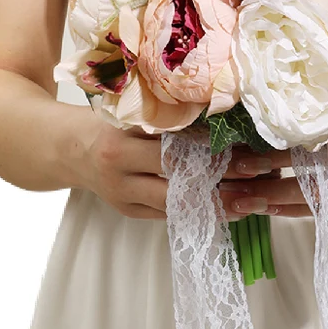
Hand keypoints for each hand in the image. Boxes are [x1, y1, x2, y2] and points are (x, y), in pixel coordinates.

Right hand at [81, 120, 285, 218]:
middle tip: (263, 173)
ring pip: (179, 206)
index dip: (211, 151)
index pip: (175, 150)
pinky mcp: (129, 213)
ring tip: (256, 200)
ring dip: (219, 204)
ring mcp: (124, 199)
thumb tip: (219, 114)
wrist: (64, 150)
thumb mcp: (128, 112)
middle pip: (180, 182)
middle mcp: (121, 175)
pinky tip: (231, 210)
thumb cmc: (103, 121)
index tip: (248, 147)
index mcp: (119, 144)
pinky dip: (200, 212)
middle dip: (224, 179)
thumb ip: (164, 117)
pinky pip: (170, 216)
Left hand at [217, 112, 327, 218]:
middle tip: (232, 176)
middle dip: (267, 178)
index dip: (280, 149)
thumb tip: (278, 111)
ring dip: (272, 201)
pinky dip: (294, 211)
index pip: (317, 143)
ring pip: (314, 201)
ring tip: (237, 200)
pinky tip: (266, 209)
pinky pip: (323, 214)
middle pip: (311, 176)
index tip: (244, 149)